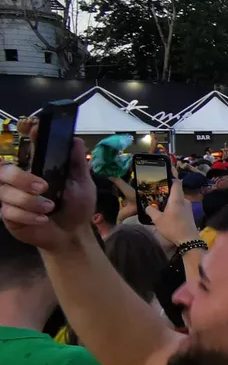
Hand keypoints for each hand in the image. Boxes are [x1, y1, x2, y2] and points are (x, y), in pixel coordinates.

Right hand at [0, 136, 94, 250]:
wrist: (73, 233)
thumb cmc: (77, 206)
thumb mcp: (82, 184)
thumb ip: (77, 163)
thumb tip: (76, 139)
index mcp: (38, 168)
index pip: (27, 149)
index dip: (28, 139)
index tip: (34, 131)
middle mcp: (19, 180)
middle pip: (3, 170)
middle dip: (20, 178)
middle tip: (43, 187)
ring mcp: (11, 197)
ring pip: (5, 193)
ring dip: (30, 202)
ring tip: (50, 208)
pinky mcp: (8, 215)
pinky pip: (9, 212)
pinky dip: (28, 216)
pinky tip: (42, 220)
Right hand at [148, 180, 199, 245]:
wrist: (189, 240)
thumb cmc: (173, 228)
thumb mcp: (158, 220)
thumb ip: (151, 211)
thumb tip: (147, 206)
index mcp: (177, 199)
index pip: (176, 182)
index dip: (172, 175)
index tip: (167, 171)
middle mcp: (184, 200)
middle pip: (176, 191)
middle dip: (167, 190)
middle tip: (156, 190)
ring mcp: (188, 207)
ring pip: (177, 199)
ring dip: (169, 200)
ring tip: (159, 202)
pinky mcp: (189, 214)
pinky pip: (180, 206)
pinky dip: (173, 206)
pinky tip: (166, 211)